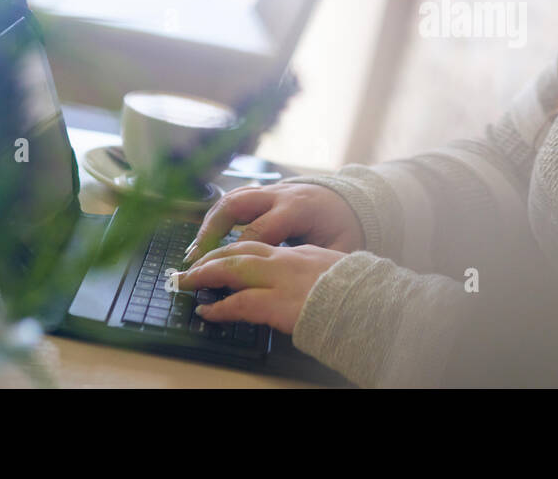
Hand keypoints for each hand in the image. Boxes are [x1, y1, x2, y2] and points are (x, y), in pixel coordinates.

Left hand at [175, 241, 347, 334]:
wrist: (370, 300)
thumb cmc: (359, 290)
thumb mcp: (336, 270)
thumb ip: (316, 269)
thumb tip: (306, 280)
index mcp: (301, 252)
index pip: (260, 246)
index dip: (236, 251)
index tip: (222, 257)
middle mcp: (286, 260)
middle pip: (239, 249)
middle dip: (212, 256)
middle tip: (192, 266)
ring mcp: (279, 279)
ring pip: (232, 269)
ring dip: (205, 275)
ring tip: (187, 282)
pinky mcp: (276, 303)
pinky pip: (238, 303)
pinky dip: (218, 308)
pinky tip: (206, 311)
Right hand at [184, 182, 364, 264]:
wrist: (352, 199)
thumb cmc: (344, 227)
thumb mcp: (341, 246)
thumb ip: (319, 262)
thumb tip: (301, 285)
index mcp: (297, 209)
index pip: (258, 231)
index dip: (238, 253)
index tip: (221, 274)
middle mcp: (279, 195)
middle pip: (235, 205)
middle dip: (211, 231)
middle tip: (195, 258)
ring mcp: (270, 190)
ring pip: (230, 199)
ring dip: (208, 224)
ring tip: (194, 252)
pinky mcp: (264, 192)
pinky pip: (234, 199)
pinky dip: (217, 217)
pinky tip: (206, 239)